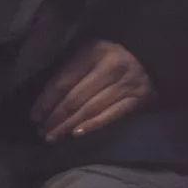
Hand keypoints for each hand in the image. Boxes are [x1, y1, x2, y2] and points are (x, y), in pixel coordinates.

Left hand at [30, 39, 155, 142]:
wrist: (152, 55)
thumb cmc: (111, 53)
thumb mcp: (89, 50)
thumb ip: (71, 67)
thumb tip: (46, 95)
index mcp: (92, 52)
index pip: (63, 81)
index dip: (46, 100)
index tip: (34, 116)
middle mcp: (109, 69)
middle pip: (75, 98)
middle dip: (55, 117)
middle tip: (41, 131)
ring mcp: (125, 86)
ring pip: (90, 109)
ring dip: (69, 125)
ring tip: (53, 137)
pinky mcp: (138, 100)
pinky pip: (112, 115)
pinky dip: (93, 125)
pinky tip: (77, 134)